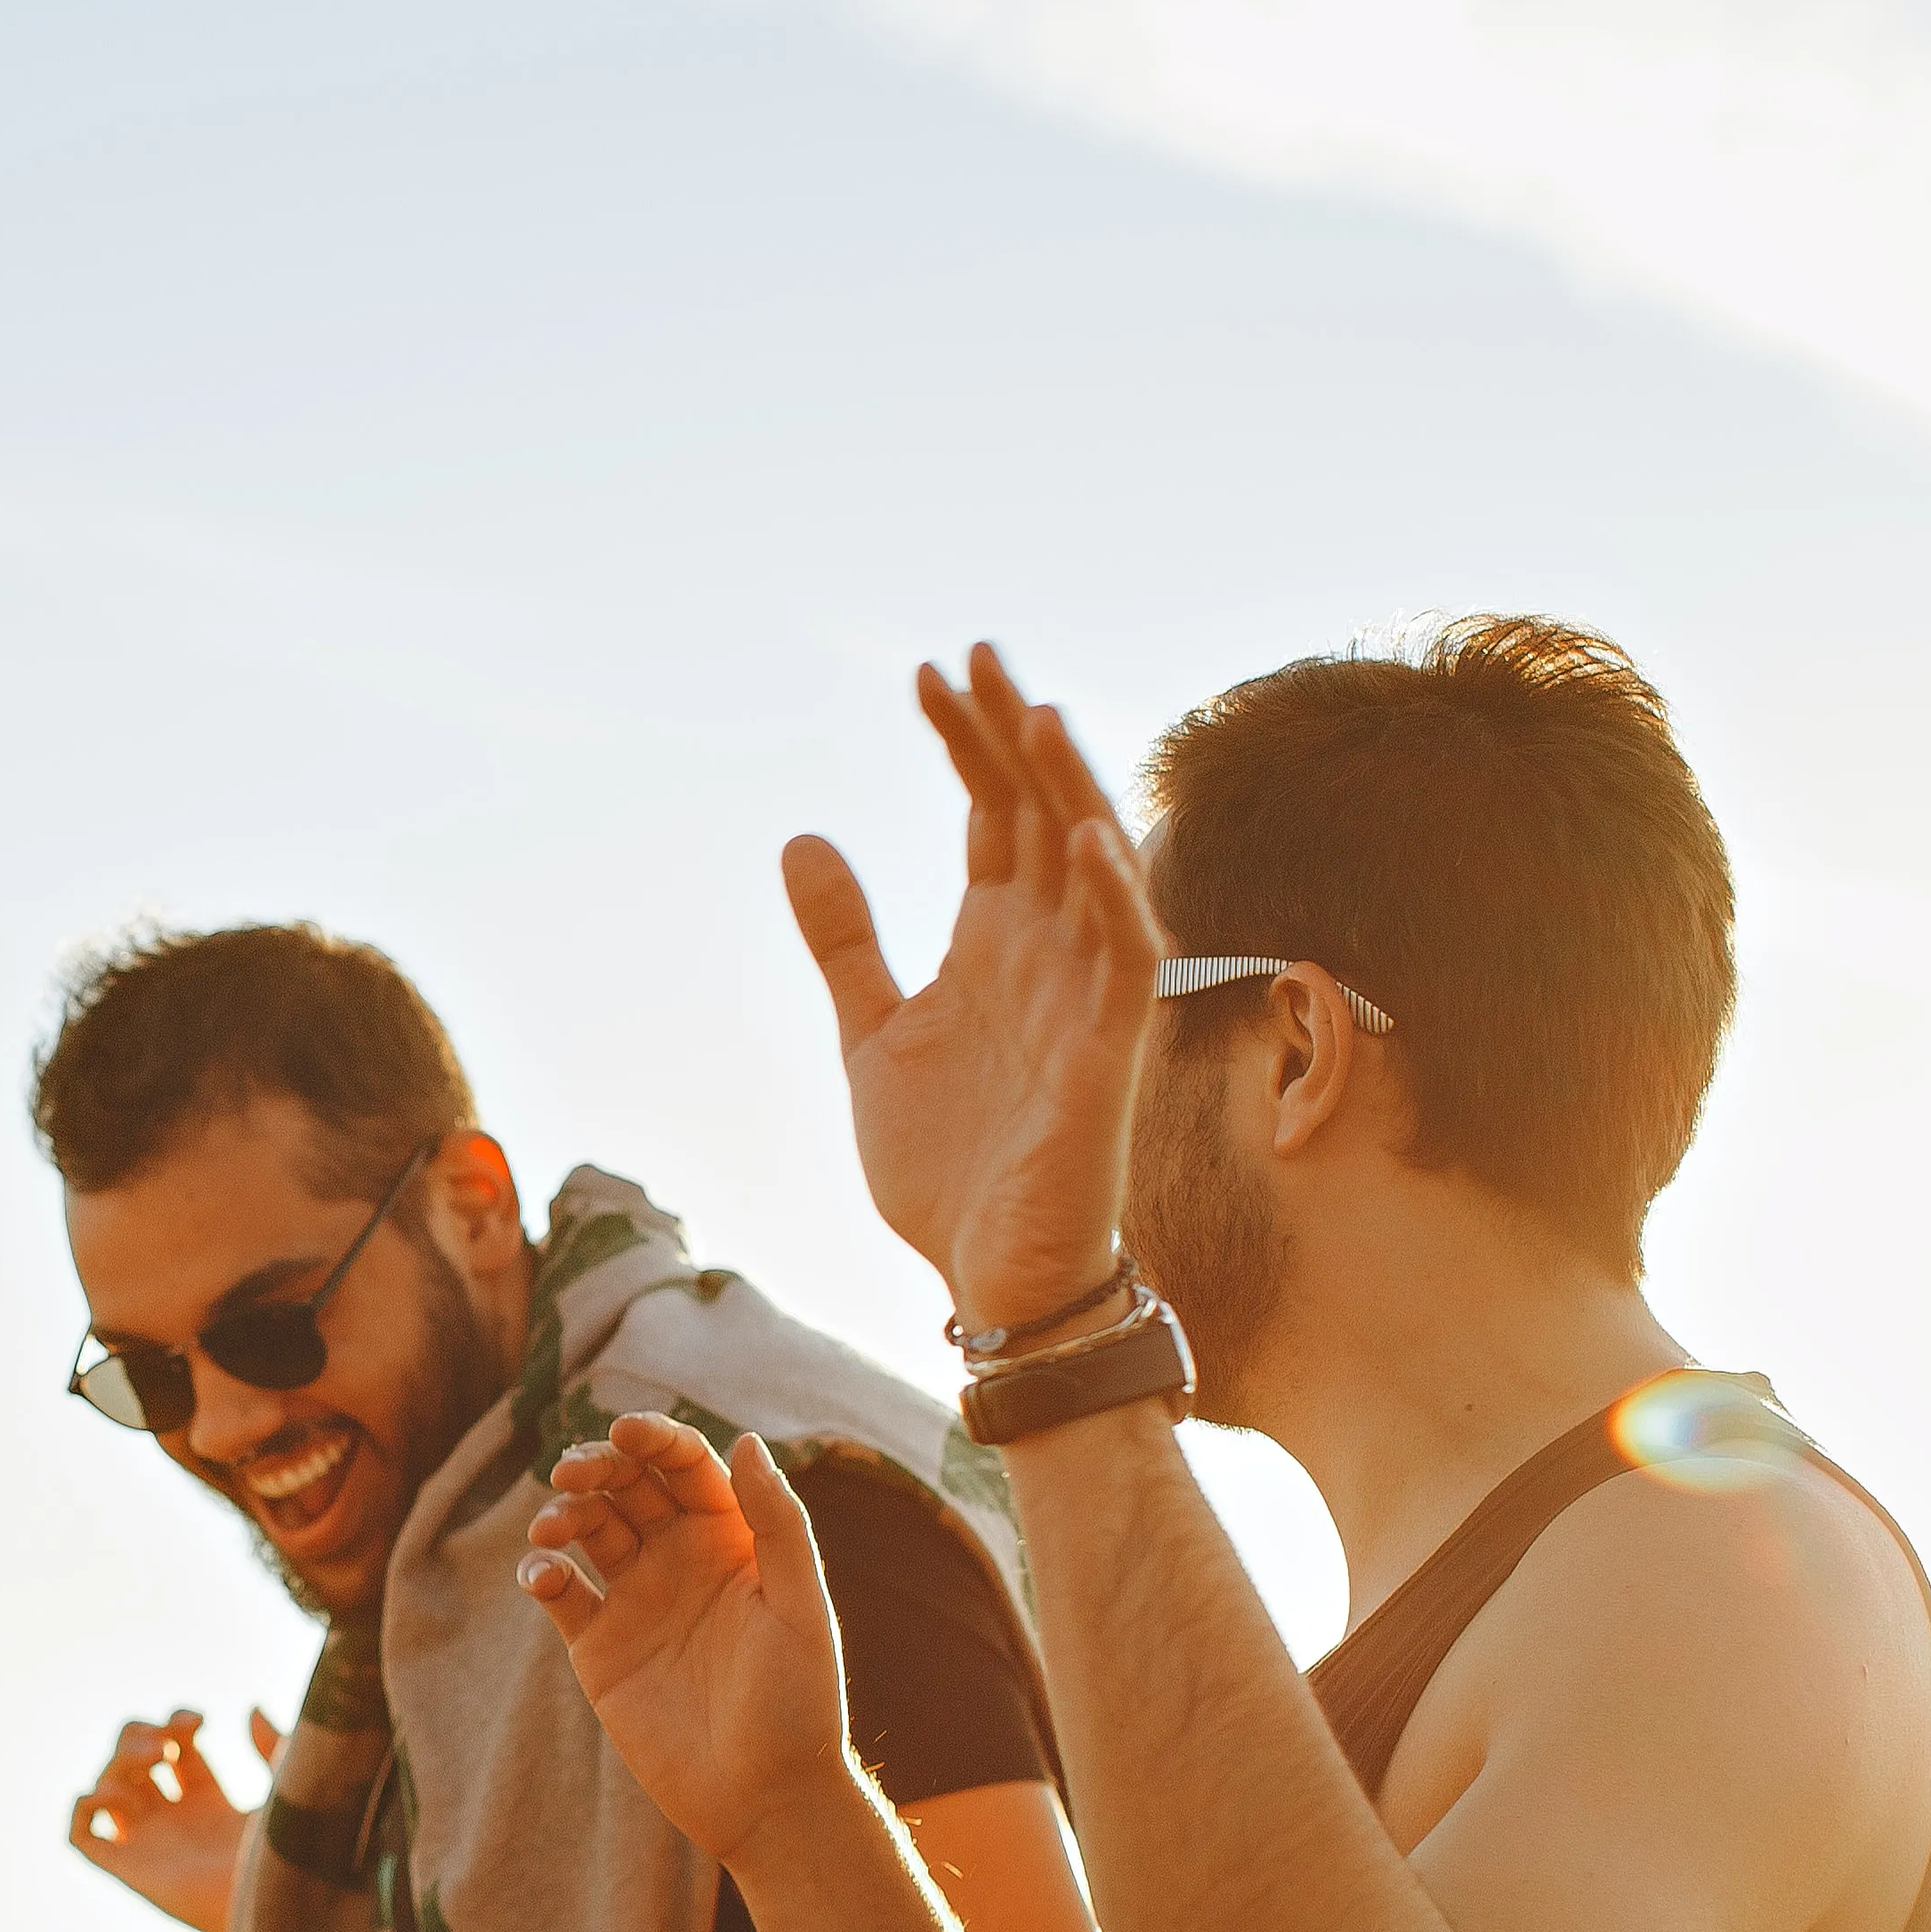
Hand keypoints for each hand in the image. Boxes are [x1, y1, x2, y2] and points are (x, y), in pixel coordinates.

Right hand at [67, 1706, 277, 1931]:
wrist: (277, 1906)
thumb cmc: (290, 1857)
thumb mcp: (285, 1790)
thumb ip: (272, 1747)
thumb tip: (250, 1708)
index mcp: (210, 1803)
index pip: (175, 1750)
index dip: (177, 1724)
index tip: (199, 1722)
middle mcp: (173, 1822)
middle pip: (131, 1762)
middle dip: (139, 1736)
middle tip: (168, 1741)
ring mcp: (148, 1844)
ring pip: (105, 1788)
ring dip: (119, 1760)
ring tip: (156, 1758)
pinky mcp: (130, 1869)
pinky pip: (82, 1835)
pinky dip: (83, 1806)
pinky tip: (116, 1791)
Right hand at [521, 1422, 855, 1866]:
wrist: (764, 1799)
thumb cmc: (799, 1704)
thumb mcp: (801, 1607)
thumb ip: (778, 1523)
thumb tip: (746, 1440)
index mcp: (733, 1539)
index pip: (686, 1466)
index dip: (655, 1438)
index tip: (625, 1432)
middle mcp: (681, 1559)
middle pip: (628, 1485)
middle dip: (596, 1465)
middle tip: (572, 1471)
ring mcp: (637, 1601)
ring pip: (587, 1529)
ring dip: (563, 1513)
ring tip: (552, 1527)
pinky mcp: (599, 1647)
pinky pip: (559, 1592)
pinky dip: (541, 1573)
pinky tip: (543, 1576)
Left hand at [788, 645, 1172, 1325]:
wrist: (991, 1276)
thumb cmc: (949, 1164)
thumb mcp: (872, 1035)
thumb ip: (846, 941)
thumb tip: (803, 837)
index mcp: (997, 942)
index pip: (992, 813)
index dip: (964, 744)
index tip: (924, 674)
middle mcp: (1050, 952)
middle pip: (1042, 816)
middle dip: (1010, 737)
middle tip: (973, 655)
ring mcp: (1085, 997)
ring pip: (1092, 869)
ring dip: (1066, 791)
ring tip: (1029, 714)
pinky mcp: (1110, 1056)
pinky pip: (1127, 961)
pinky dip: (1114, 897)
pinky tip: (1087, 839)